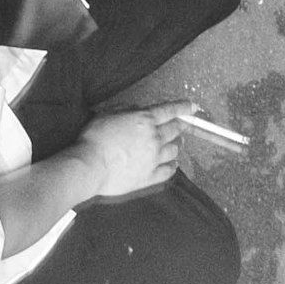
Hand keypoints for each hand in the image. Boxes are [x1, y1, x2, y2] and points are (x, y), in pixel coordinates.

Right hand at [71, 102, 194, 198]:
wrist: (91, 166)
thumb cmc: (95, 138)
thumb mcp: (107, 113)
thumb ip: (127, 109)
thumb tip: (139, 110)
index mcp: (144, 120)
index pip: (170, 110)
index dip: (183, 107)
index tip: (193, 106)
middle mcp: (154, 138)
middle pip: (174, 129)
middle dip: (181, 125)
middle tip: (183, 124)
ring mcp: (154, 159)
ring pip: (174, 150)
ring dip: (177, 145)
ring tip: (176, 144)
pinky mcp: (150, 176)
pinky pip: (169, 171)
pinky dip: (173, 166)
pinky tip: (173, 164)